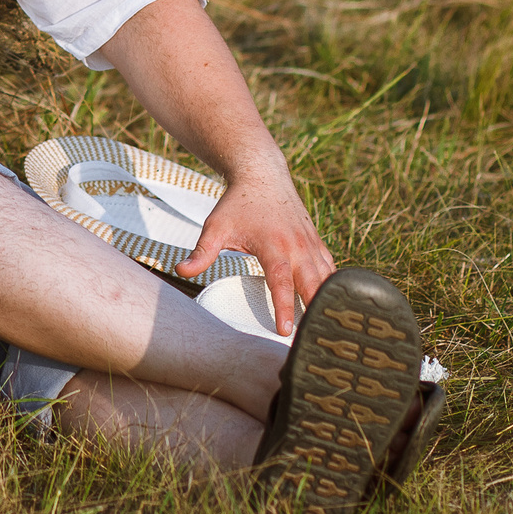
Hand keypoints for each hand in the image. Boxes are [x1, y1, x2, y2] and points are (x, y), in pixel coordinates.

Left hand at [180, 172, 334, 335]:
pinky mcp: (316, 242)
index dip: (283, 307)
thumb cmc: (238, 203)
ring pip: (327, 278)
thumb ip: (202, 252)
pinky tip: (331, 304)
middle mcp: (297, 247)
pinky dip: (332, 286)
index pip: (281, 283)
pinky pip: (330, 268)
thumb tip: (181, 271)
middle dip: (315, 310)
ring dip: (328, 301)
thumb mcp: (216, 227)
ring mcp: (310, 244)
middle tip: (314, 338)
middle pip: (313, 284)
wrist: (263, 175)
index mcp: (274, 246)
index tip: (285, 331)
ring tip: (327, 327)